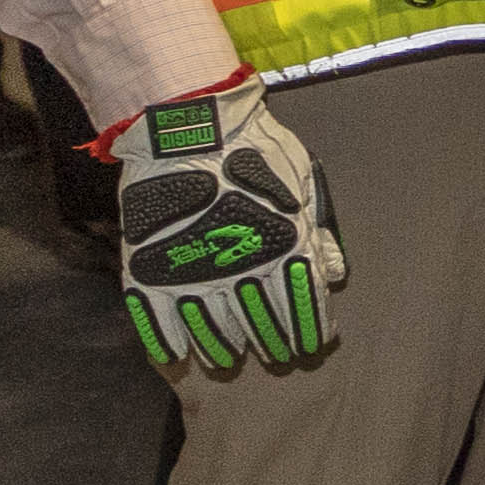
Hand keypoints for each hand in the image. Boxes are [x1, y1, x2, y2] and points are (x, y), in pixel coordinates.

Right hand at [112, 70, 345, 367]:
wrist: (189, 125)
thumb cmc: (255, 149)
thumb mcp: (301, 184)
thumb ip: (316, 231)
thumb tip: (334, 272)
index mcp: (284, 248)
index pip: (303, 305)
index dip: (309, 330)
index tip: (312, 346)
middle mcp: (241, 267)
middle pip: (260, 323)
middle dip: (272, 344)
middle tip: (276, 358)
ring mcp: (192, 268)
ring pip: (211, 327)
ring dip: (222, 347)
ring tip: (227, 359)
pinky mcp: (149, 265)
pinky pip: (155, 315)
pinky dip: (166, 339)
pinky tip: (176, 355)